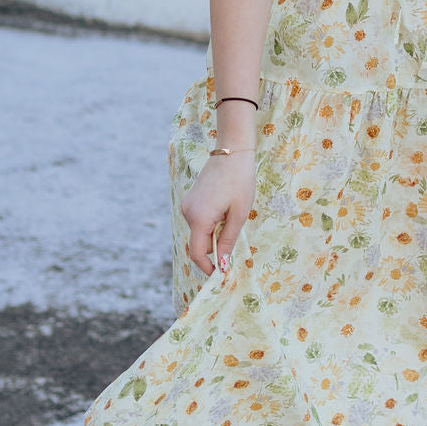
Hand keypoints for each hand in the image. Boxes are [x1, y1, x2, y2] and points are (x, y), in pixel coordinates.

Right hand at [181, 152, 255, 276]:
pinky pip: (199, 220)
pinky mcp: (190, 199)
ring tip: (232, 215)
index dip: (208, 267)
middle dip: (214, 247)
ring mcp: (186, 205)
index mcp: (199, 218)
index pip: (197, 254)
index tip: (222, 273)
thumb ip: (227, 241)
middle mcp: (187, 213)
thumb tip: (221, 265)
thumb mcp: (238, 214)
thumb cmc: (240, 182)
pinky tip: (225, 208)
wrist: (232, 152)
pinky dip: (210, 223)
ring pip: (199, 231)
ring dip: (214, 233)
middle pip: (198, 243)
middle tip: (234, 236)